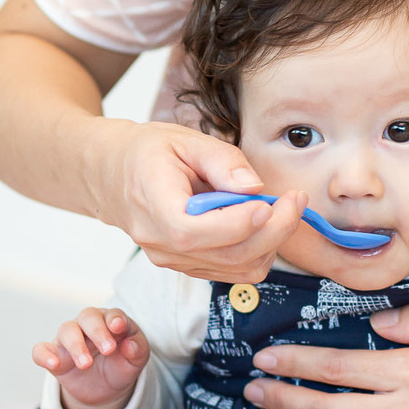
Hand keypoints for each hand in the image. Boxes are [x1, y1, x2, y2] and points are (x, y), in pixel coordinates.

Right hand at [32, 308, 148, 408]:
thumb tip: (129, 345)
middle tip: (108, 350)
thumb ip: (137, 349)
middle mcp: (88, 325)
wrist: (107, 388)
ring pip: (67, 330)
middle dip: (98, 332)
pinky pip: (41, 350)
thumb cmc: (122, 364)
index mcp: (110, 321)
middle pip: (88, 317)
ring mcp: (69, 339)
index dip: (115, 319)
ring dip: (76, 345)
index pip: (111, 314)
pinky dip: (44, 355)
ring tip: (86, 364)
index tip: (119, 327)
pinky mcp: (54, 356)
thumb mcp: (137, 359)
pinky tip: (52, 363)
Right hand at [96, 120, 306, 283]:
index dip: (239, 223)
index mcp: (154, 208)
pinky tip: (264, 220)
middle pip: (228, 255)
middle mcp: (162, 244)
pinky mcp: (188, 266)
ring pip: (238, 269)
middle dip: (274, 231)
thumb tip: (253, 187)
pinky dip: (258, 249)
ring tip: (284, 207)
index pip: (196, 232)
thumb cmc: (146, 152)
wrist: (111, 175)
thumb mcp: (182, 139)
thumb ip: (221, 160)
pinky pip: (233, 270)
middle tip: (296, 200)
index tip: (270, 202)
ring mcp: (174, 260)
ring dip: (271, 242)